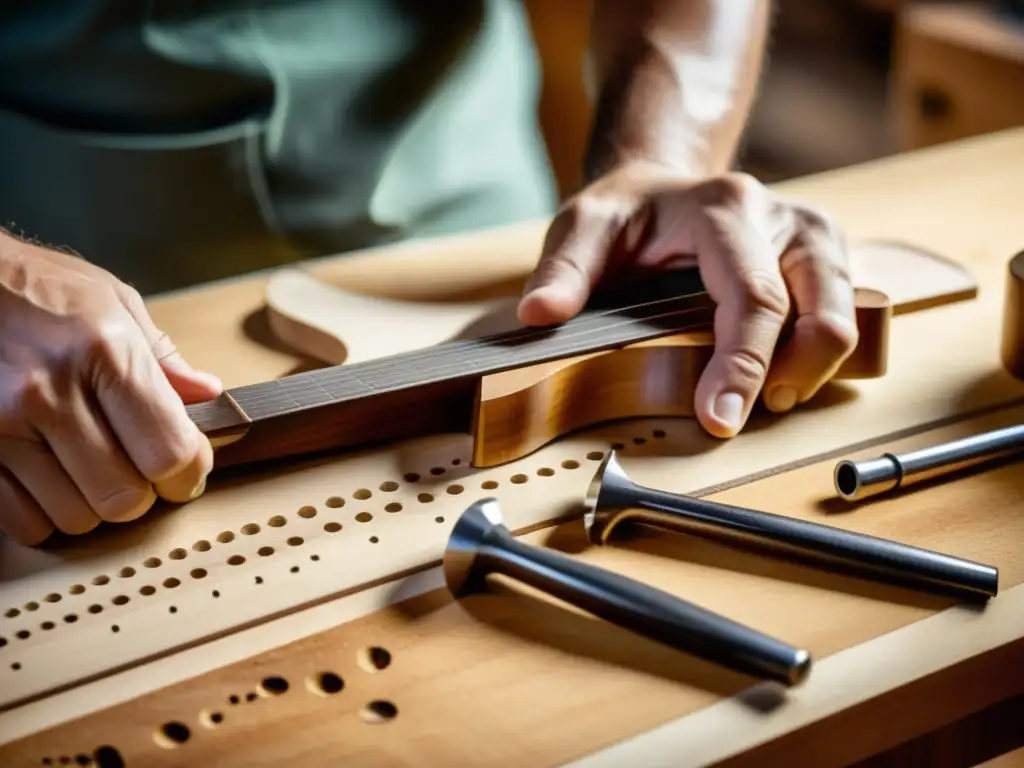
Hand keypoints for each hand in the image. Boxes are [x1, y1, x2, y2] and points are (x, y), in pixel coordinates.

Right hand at [0, 231, 222, 545]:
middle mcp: (49, 392)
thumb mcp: (110, 301)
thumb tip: (207, 395)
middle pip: (124, 497)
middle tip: (138, 472)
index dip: (189, 474)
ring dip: (92, 506)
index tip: (187, 470)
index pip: (168, 452)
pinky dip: (43, 514)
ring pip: (74, 518)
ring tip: (87, 469)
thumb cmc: (34, 287)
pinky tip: (47, 480)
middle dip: (143, 495)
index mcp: (103, 352)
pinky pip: (21, 521)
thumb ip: (161, 357)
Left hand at [517, 162, 857, 437]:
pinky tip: (777, 374)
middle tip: (740, 415)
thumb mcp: (583, 226)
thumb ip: (563, 269)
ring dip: (812, 369)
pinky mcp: (825, 259)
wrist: (664, 183)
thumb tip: (539, 316)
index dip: (742, 365)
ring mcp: (814, 237)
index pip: (753, 296)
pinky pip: (843, 314)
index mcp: (726, 208)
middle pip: (823, 309)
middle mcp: (784, 217)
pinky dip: (817, 355)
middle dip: (793, 374)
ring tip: (760, 398)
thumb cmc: (627, 212)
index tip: (718, 421)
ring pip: (847, 313)